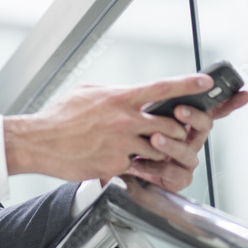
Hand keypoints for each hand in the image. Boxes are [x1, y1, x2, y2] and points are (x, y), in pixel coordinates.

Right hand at [3, 74, 218, 182]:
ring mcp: (122, 144)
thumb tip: (127, 92)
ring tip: (144, 146)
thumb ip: (112, 91)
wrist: (41, 142)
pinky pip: (137, 164)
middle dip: (177, 130)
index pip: (162, 88)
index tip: (206, 83)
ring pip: (158, 148)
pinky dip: (133, 162)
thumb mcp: (87, 91)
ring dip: (157, 149)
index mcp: (119, 97)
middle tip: (172, 131)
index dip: (188, 84)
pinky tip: (117, 157)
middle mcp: (125, 120)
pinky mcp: (117, 164)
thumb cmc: (60, 116)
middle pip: (170, 126)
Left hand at [116, 90, 247, 191]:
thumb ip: (159, 98)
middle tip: (178, 110)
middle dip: (194, 117)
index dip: (231, 102)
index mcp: (188, 120)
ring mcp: (187, 159)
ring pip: (188, 152)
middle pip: (204, 126)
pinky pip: (174, 173)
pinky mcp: (179, 178)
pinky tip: (141, 161)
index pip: (214, 109)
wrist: (122, 161)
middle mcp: (192, 139)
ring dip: (171, 145)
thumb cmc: (137, 132)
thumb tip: (165, 82)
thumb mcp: (147, 111)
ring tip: (155, 138)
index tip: (245, 93)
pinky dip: (156, 166)